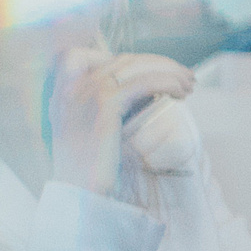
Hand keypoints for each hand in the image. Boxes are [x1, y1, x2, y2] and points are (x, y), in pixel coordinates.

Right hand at [48, 50, 193, 194]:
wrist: (79, 195)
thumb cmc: (91, 169)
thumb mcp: (92, 132)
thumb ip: (107, 109)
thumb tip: (145, 94)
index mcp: (61, 93)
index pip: (83, 55)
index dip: (120, 59)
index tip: (148, 69)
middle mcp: (69, 89)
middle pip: (121, 59)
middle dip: (156, 64)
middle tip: (183, 75)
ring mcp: (85, 95)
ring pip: (135, 66)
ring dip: (168, 70)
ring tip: (189, 83)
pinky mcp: (104, 106)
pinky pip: (143, 83)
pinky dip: (167, 81)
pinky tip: (181, 92)